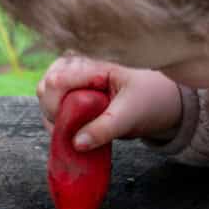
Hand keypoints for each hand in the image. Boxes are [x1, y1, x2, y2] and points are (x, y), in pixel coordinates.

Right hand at [37, 56, 181, 149]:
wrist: (162, 102)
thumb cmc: (150, 100)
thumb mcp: (130, 115)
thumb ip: (104, 129)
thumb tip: (76, 144)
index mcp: (93, 64)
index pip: (56, 81)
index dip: (55, 107)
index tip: (68, 127)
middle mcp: (79, 67)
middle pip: (46, 86)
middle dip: (52, 112)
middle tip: (73, 130)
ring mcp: (75, 79)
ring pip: (45, 95)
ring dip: (53, 118)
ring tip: (74, 132)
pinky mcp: (74, 93)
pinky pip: (53, 104)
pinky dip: (57, 121)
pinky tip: (72, 133)